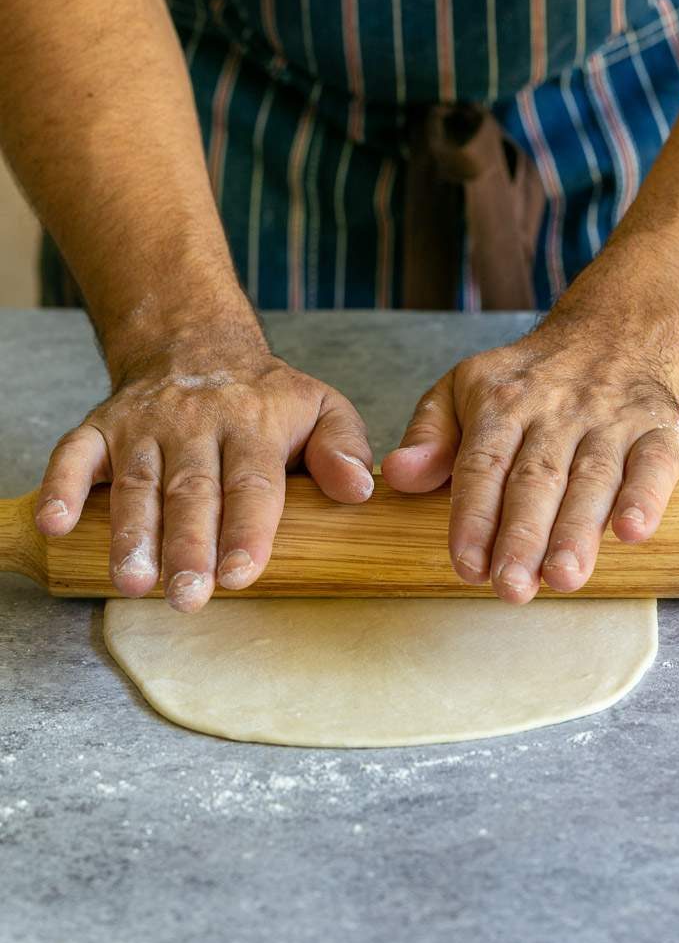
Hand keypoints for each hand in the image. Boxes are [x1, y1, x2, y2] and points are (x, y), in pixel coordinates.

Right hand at [35, 336, 372, 611]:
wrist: (196, 345)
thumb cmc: (267, 397)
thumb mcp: (321, 407)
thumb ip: (342, 448)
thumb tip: (360, 491)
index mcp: (254, 422)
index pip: (252, 482)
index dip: (247, 529)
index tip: (240, 573)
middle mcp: (197, 422)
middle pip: (192, 490)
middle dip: (188, 546)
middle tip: (188, 597)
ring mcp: (145, 424)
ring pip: (137, 482)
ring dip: (130, 533)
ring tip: (133, 582)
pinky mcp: (102, 426)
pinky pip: (75, 454)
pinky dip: (62, 487)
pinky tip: (55, 525)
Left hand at [382, 312, 678, 603]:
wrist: (615, 335)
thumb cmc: (528, 381)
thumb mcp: (462, 389)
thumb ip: (429, 435)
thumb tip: (395, 474)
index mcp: (501, 404)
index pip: (482, 464)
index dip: (473, 516)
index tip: (465, 564)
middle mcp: (556, 411)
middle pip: (536, 479)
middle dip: (521, 536)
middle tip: (510, 587)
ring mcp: (610, 420)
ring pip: (592, 478)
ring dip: (578, 530)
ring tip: (562, 577)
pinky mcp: (660, 431)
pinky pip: (654, 464)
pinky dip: (646, 498)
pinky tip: (632, 532)